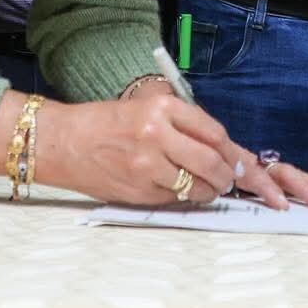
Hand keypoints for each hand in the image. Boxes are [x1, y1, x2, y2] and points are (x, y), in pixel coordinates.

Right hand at [31, 92, 307, 208]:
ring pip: (199, 185)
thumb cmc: (106, 125)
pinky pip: (176, 200)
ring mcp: (148, 163)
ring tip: (209, 189)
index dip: (234, 153)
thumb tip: (224, 153)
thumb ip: (183, 128)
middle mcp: (158, 131)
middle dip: (230, 177)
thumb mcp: (146, 111)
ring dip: (210, 192)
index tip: (246, 167)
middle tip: (232, 183)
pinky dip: (183, 200)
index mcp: (163, 106)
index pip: (215, 132)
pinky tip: (179, 194)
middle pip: (215, 161)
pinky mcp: (138, 188)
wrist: (62, 141)